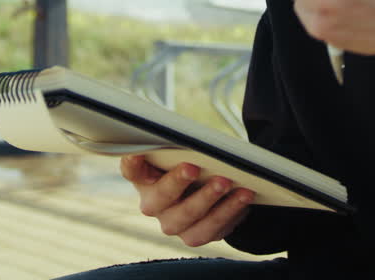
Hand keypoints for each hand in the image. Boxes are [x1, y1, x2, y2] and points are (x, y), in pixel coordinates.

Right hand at [120, 155, 252, 246]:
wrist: (206, 189)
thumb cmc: (189, 163)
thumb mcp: (179, 152)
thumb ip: (176, 146)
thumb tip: (188, 138)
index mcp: (143, 178)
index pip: (131, 170)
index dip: (132, 163)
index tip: (137, 153)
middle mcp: (153, 205)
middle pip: (161, 197)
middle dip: (178, 182)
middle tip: (194, 167)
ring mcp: (173, 223)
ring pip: (188, 217)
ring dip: (209, 199)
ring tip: (227, 182)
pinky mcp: (194, 236)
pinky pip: (211, 229)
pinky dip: (229, 212)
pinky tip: (243, 197)